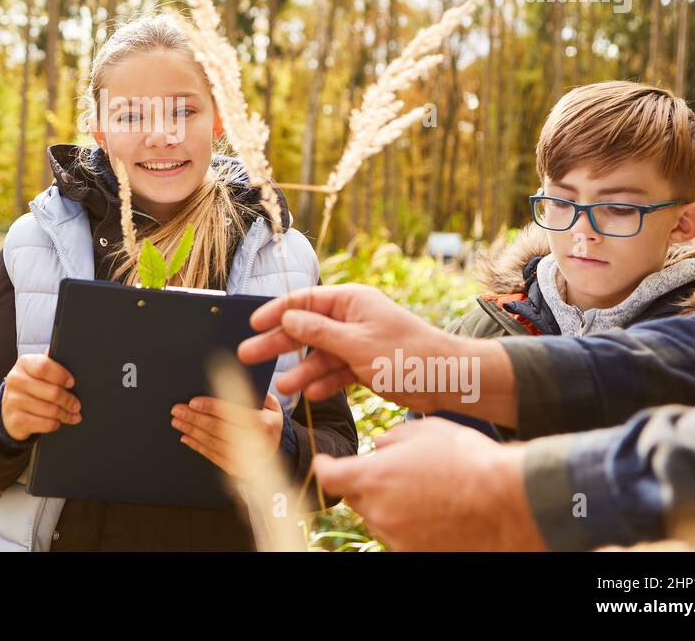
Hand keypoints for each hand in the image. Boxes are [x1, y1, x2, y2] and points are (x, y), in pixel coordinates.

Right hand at [0, 353, 81, 441]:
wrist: (9, 409)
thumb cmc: (29, 387)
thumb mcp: (36, 371)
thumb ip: (50, 362)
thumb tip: (65, 351)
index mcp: (23, 363)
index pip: (44, 367)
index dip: (61, 375)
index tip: (71, 383)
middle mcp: (15, 380)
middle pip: (51, 392)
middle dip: (68, 400)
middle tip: (76, 404)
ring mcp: (13, 401)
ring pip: (50, 410)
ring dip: (65, 414)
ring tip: (71, 414)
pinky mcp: (16, 420)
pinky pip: (45, 424)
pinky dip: (55, 424)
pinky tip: (57, 421)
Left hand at [171, 392, 284, 477]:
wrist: (277, 450)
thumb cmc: (270, 421)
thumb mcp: (270, 404)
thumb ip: (254, 393)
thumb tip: (231, 378)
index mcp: (264, 425)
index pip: (232, 413)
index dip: (211, 407)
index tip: (193, 402)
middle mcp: (255, 443)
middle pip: (218, 428)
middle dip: (194, 418)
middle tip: (177, 410)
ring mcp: (245, 459)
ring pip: (212, 443)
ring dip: (192, 431)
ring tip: (178, 421)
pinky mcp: (235, 468)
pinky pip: (212, 456)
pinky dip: (197, 446)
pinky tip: (186, 438)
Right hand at [238, 283, 462, 411]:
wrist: (447, 380)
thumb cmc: (407, 354)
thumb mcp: (357, 343)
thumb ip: (319, 332)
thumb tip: (287, 317)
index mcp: (351, 301)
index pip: (305, 301)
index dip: (277, 311)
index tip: (253, 323)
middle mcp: (351, 319)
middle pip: (306, 329)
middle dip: (279, 343)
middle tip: (247, 354)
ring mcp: (357, 343)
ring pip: (320, 355)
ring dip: (302, 370)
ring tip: (282, 386)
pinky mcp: (364, 366)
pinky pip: (337, 372)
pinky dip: (325, 382)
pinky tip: (311, 394)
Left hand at [312, 417, 545, 550]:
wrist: (507, 501)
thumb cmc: (467, 458)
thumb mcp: (424, 431)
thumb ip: (391, 439)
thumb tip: (378, 447)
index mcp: (372, 477)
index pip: (329, 476)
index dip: (325, 466)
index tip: (326, 462)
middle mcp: (378, 511)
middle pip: (355, 497)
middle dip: (366, 483)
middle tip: (396, 473)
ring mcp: (396, 537)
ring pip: (379, 517)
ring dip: (390, 504)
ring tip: (426, 491)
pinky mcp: (416, 553)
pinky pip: (401, 536)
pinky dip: (409, 524)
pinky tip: (434, 512)